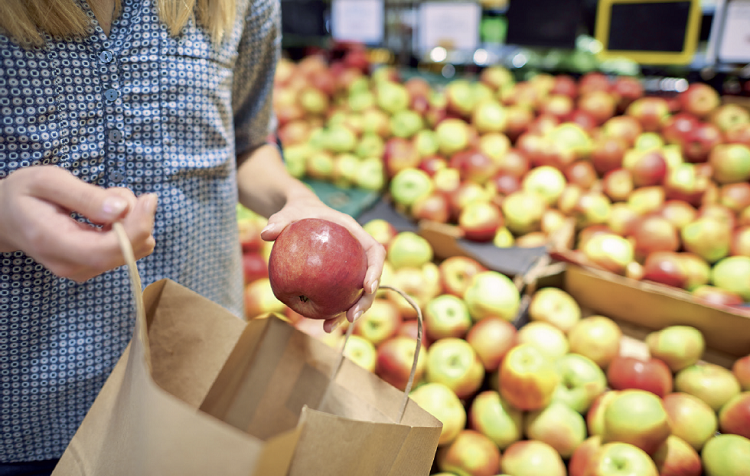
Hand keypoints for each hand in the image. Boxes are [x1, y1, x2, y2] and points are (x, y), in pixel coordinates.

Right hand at [0, 166, 157, 281]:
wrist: (6, 216)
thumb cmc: (24, 194)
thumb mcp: (48, 181)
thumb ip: (85, 196)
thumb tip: (121, 210)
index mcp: (53, 242)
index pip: (105, 250)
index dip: (135, 228)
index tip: (148, 200)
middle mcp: (70, 265)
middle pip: (125, 252)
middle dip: (136, 219)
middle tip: (116, 192)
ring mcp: (83, 269)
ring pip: (132, 249)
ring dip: (131, 220)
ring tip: (102, 199)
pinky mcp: (93, 266)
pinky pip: (127, 248)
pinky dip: (127, 226)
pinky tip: (106, 212)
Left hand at [259, 191, 384, 332]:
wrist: (299, 216)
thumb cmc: (297, 212)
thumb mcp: (289, 212)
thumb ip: (280, 220)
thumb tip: (266, 233)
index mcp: (355, 234)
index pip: (375, 252)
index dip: (376, 270)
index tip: (367, 287)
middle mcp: (357, 253)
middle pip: (371, 279)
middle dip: (365, 301)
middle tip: (352, 317)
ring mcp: (350, 268)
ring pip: (357, 293)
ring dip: (349, 313)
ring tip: (329, 327)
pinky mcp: (339, 279)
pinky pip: (340, 297)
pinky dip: (333, 311)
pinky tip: (321, 324)